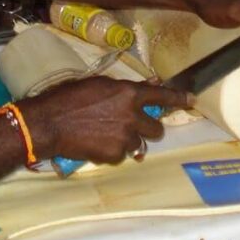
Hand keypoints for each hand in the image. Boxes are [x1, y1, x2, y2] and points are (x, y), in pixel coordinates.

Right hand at [20, 77, 190, 163]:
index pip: (162, 97)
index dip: (179, 98)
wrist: (49, 124)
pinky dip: (114, 151)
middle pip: (156, 128)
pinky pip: (123, 154)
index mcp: (128, 93)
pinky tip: (97, 144)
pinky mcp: (115, 155)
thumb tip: (144, 88)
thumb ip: (122, 89)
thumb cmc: (68, 98)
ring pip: (140, 144)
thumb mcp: (97, 84)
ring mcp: (124, 137)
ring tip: (107, 135)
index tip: (191, 100)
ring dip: (130, 140)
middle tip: (132, 126)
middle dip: (148, 128)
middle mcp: (131, 115)